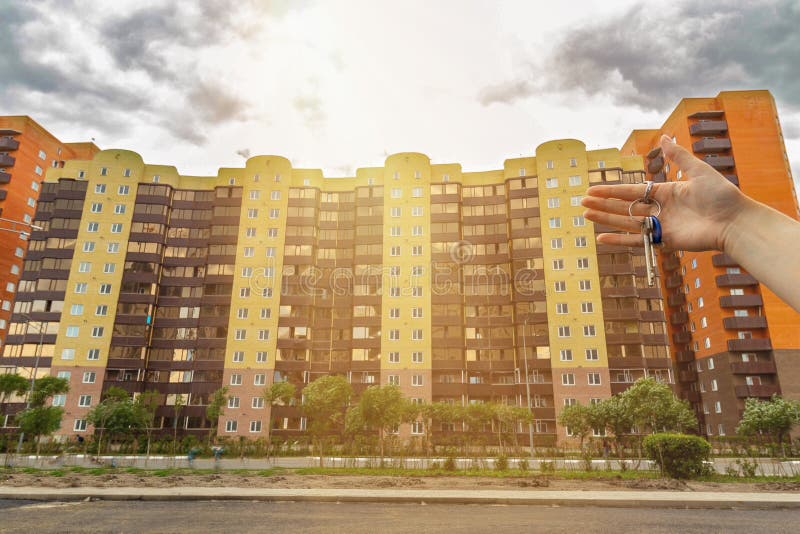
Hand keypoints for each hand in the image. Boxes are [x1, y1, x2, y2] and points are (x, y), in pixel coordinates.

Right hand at [581, 135, 746, 251]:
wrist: (734, 220)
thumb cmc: (721, 195)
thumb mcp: (698, 170)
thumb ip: (678, 156)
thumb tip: (664, 137)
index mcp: (664, 193)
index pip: (631, 191)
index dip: (611, 190)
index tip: (593, 188)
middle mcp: (659, 209)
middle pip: (624, 206)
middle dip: (603, 204)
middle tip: (582, 202)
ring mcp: (660, 226)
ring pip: (626, 222)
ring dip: (605, 219)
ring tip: (586, 215)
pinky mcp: (664, 241)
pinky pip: (637, 241)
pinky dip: (619, 241)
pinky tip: (601, 239)